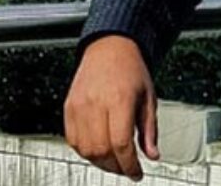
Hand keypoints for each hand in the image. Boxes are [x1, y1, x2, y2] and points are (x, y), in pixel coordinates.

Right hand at [64, 35, 160, 180]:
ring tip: (114, 161)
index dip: (129, 165)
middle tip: (127, 168)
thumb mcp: (149, 98)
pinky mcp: (68, 108)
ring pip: (85, 149)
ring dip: (100, 162)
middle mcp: (95, 104)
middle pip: (101, 150)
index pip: (121, 144)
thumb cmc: (130, 69)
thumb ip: (150, 130)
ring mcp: (78, 106)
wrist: (109, 48)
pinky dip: (85, 151)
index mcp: (119, 100)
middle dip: (115, 167)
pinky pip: (72, 140)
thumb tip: (152, 155)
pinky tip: (99, 149)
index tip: (137, 173)